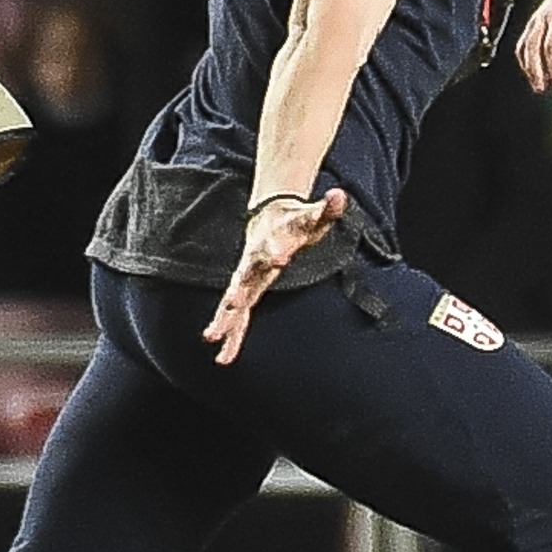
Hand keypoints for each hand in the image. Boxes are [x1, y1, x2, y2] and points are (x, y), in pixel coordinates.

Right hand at [206, 187, 344, 364]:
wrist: (268, 219)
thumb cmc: (295, 222)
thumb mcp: (313, 215)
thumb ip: (327, 208)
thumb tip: (339, 194)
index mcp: (270, 241)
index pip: (274, 246)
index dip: (277, 251)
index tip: (282, 258)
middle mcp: (254, 262)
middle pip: (245, 275)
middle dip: (239, 289)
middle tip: (233, 302)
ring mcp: (247, 278)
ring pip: (233, 301)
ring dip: (225, 318)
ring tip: (212, 337)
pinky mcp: (246, 291)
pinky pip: (238, 317)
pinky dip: (232, 335)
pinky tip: (224, 357)